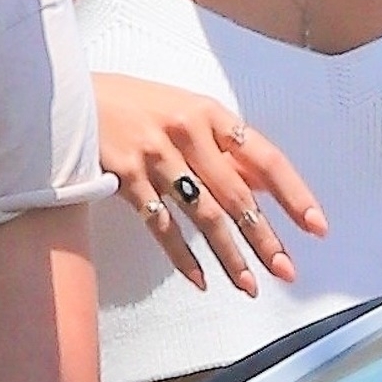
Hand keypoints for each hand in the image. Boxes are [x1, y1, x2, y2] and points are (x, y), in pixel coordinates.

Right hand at [93, 77, 325, 296]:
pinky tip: (201, 280)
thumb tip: (263, 188)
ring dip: (230, 256)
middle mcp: (188, 132)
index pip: (265, 158)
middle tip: (287, 271)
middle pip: (237, 196)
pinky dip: (182, 257)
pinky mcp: (125, 175)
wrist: (66, 94)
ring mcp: (156, 154)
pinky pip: (161, 225)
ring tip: (249, 286)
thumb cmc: (129, 105)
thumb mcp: (182, 111)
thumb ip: (220, 148)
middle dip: (265, 239)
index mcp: (210, 113)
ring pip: (203, 216)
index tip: (316, 227)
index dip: (294, 195)